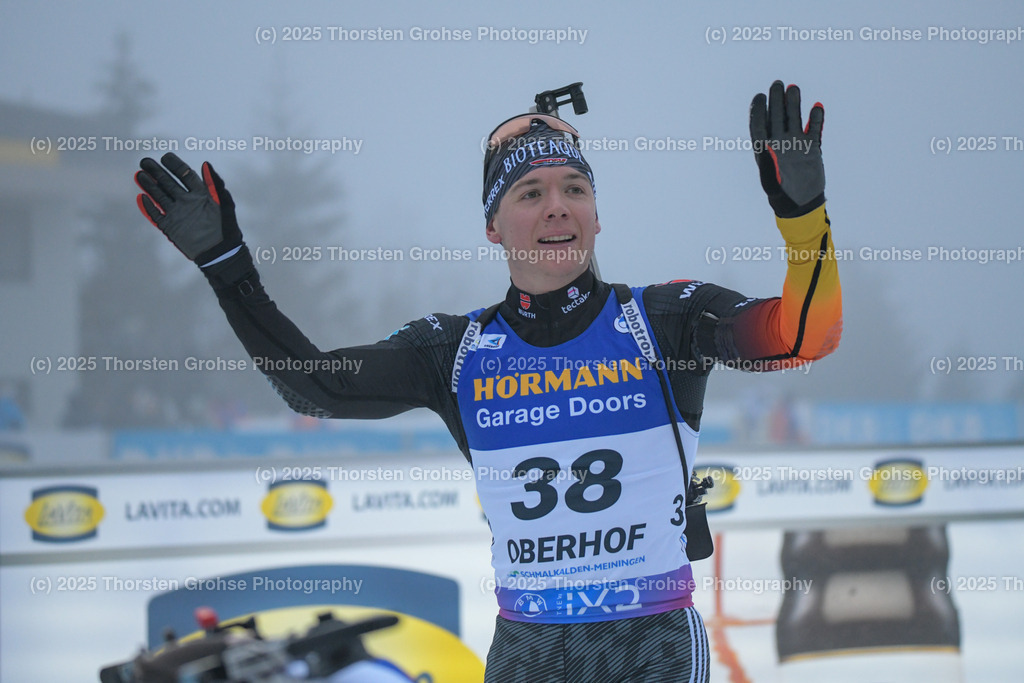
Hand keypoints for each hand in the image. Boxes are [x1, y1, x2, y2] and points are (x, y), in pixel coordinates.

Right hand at [135, 153, 242, 264]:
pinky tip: (141, 198)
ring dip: (149, 186)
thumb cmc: (227, 227)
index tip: (165, 157)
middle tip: (145, 162)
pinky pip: (156, 215)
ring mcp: (177, 213)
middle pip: (168, 183)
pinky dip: (148, 208)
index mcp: (200, 193)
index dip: (175, 165)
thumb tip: (206, 164)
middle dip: (157, 172)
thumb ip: (215, 184)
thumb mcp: (225, 203)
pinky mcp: (170, 226)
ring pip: (159, 196)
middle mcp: (186, 201)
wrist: (221, 252)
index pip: (185, 175)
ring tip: (139, 175)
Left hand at [749, 81, 824, 217]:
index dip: (758, 110)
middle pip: (777, 116)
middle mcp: (780, 142)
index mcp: (765, 149)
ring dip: (794, 104)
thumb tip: (765, 146)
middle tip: (777, 84)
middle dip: (777, 100)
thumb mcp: (770, 182)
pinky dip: (816, 118)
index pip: (759, 124)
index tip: (759, 97)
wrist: (801, 204)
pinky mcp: (812, 147)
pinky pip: (814, 129)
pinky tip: (817, 107)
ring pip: (795, 118)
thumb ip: (768, 165)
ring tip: (794, 88)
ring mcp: (796, 143)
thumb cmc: (781, 194)